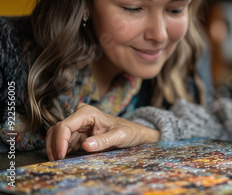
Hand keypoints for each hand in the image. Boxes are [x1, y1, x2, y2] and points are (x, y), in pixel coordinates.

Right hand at [45, 103, 159, 160]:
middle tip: (56, 161)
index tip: (61, 155)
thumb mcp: (120, 136)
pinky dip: (60, 150)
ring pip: (57, 135)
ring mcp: (77, 125)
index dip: (60, 140)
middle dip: (54, 145)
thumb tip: (86, 146)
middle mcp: (80, 116)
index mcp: (88, 113)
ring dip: (55, 148)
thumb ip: (104, 140)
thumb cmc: (128, 131)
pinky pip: (63, 141)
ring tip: (57, 161)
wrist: (132, 133)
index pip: (66, 125)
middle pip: (58, 130)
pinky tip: (62, 159)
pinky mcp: (77, 134)